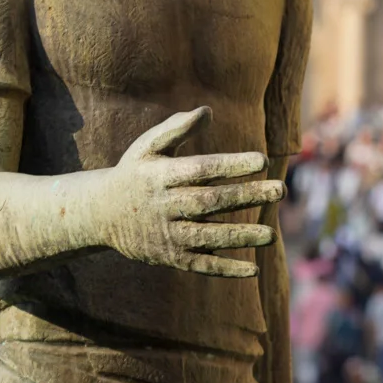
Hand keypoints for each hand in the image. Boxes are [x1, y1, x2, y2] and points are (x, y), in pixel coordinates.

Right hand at [96, 107, 283, 276]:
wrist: (101, 214)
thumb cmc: (135, 172)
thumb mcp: (148, 145)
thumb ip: (177, 127)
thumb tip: (208, 111)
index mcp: (163, 175)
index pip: (202, 169)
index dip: (232, 166)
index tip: (262, 160)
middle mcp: (167, 206)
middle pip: (211, 202)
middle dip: (247, 197)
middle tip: (280, 190)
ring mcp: (169, 234)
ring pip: (209, 237)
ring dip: (241, 237)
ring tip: (272, 235)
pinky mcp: (171, 257)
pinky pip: (201, 265)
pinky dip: (226, 270)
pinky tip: (253, 270)